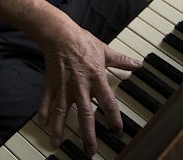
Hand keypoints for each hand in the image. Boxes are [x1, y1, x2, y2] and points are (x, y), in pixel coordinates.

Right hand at [36, 17, 141, 155]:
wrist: (59, 33)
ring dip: (60, 129)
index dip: (113, 118)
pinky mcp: (51, 84)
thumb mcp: (105, 50)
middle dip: (87, 134)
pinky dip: (43, 112)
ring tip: (58, 144)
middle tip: (90, 150)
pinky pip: (46, 101)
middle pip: (84, 114)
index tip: (116, 131)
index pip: (108, 102)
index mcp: (96, 77)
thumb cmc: (82, 41)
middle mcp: (80, 85)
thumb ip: (121, 61)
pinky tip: (44, 124)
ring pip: (62, 112)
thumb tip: (138, 64)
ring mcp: (64, 86)